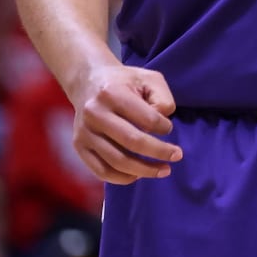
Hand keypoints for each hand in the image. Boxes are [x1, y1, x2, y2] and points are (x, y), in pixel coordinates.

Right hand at [66, 61, 180, 183]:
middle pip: (132, 142)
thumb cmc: (125, 82)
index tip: (169, 128)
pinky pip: (101, 170)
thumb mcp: (149, 79)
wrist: (88, 81)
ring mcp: (84, 132)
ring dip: (144, 170)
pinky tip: (138, 175)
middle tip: (177, 156)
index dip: (165, 127)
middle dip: (159, 152)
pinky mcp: (79, 146)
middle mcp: (95, 114)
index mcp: (113, 94)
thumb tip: (163, 124)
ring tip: (163, 171)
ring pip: (116, 161)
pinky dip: (122, 178)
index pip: (147, 119)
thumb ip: (163, 98)